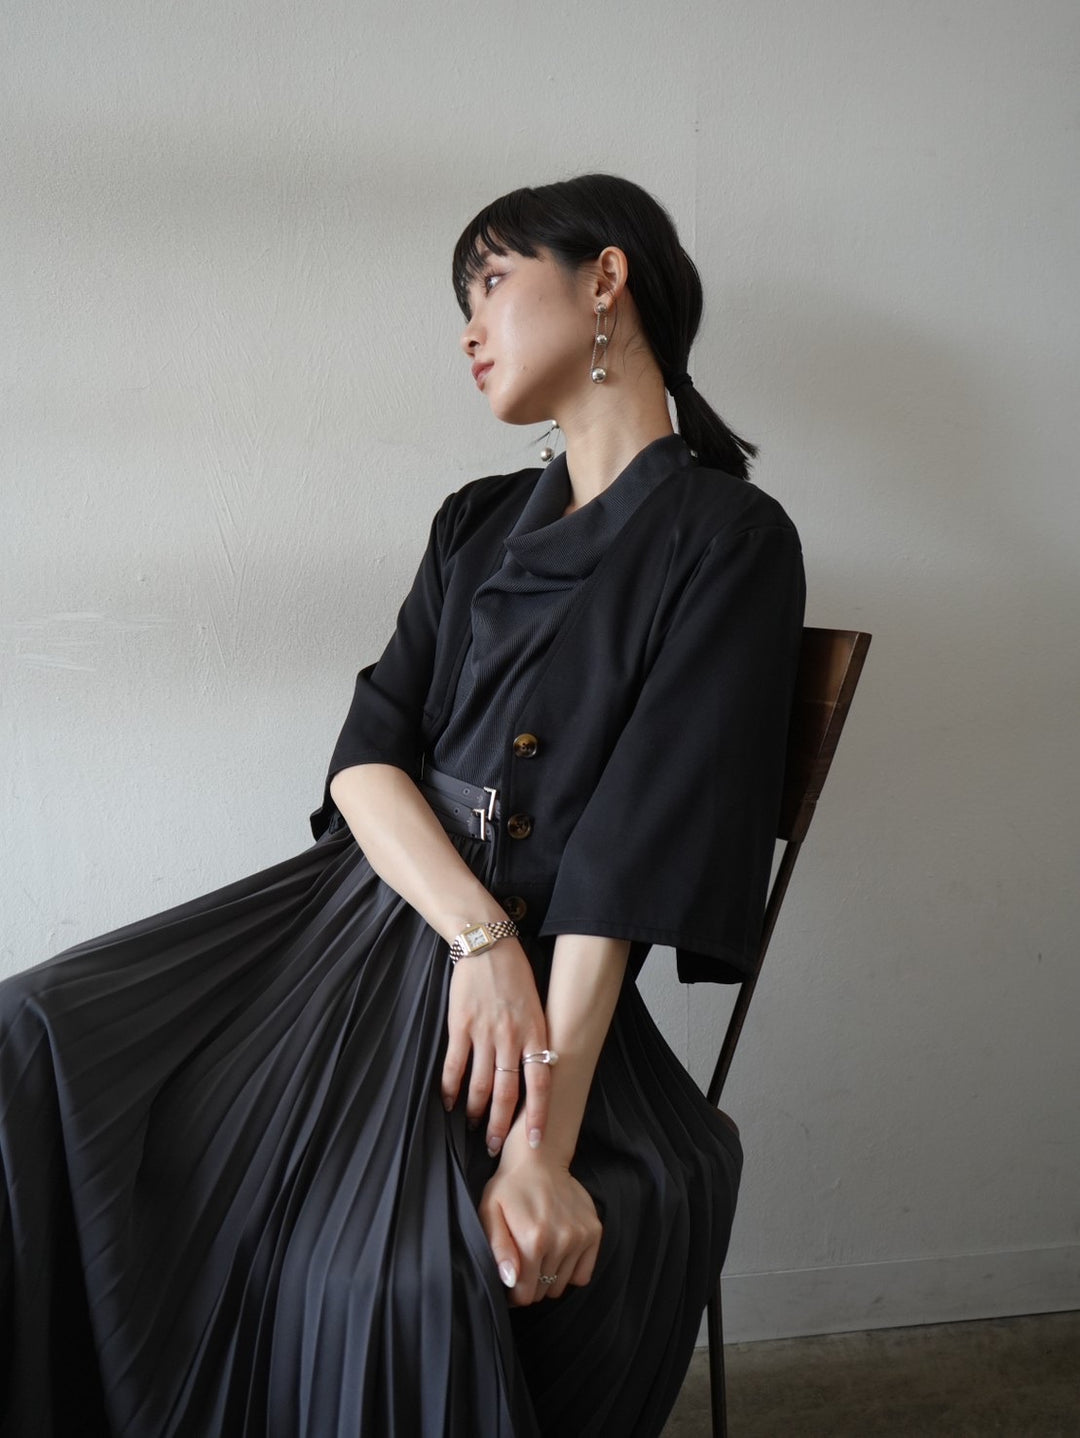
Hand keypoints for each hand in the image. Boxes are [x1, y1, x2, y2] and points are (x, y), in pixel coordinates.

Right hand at [441, 940, 550, 1157]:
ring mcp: (485, 1032)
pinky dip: (450, 1088)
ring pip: (481, 1084)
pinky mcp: (461, 1025)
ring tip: (473, 1126)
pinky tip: (448, 1102)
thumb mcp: (536, 1006)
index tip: (537, 1141)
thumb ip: (534, 1038)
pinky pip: (455, 1065)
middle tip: (495, 1146)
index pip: (541, 1084)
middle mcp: (512, 1037)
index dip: (539, 1115)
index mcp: (535, 1033)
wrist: (487, 943)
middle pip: (508, 1092)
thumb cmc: (514, 974)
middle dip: (502, 1125)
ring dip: (476, 1110)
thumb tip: (534, 1071)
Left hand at [478, 1138, 602, 1306]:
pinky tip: (558, 1252)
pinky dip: (570, 1271)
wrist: (540, 1159)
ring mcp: (581, 1236)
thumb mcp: (490, 1213)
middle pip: (543, 1291)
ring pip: (562, 1285)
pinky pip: (583, 1275)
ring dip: (549, 1277)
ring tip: (539, 1253)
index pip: (525, 1294)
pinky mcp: (594, 1232)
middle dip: (530, 1284)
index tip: (510, 1280)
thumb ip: (498, 1249)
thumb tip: (511, 1279)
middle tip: (523, 1262)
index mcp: (533, 1239)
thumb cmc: (509, 1188)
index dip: (514, 1293)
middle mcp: (561, 1240)